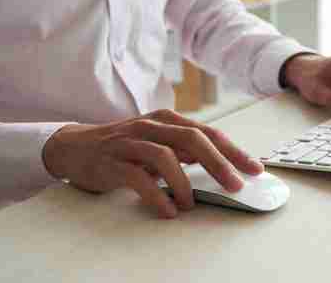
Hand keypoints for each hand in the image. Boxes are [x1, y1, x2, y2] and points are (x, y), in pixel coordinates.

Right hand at [42, 110, 263, 218]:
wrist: (76, 147)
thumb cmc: (126, 147)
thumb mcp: (159, 142)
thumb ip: (185, 150)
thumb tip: (219, 165)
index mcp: (168, 120)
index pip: (208, 133)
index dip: (233, 151)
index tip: (254, 168)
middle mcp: (151, 126)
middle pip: (193, 139)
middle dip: (219, 163)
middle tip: (235, 185)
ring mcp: (130, 142)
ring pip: (166, 156)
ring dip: (184, 183)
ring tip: (190, 204)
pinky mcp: (112, 161)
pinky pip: (139, 178)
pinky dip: (157, 195)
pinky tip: (168, 210)